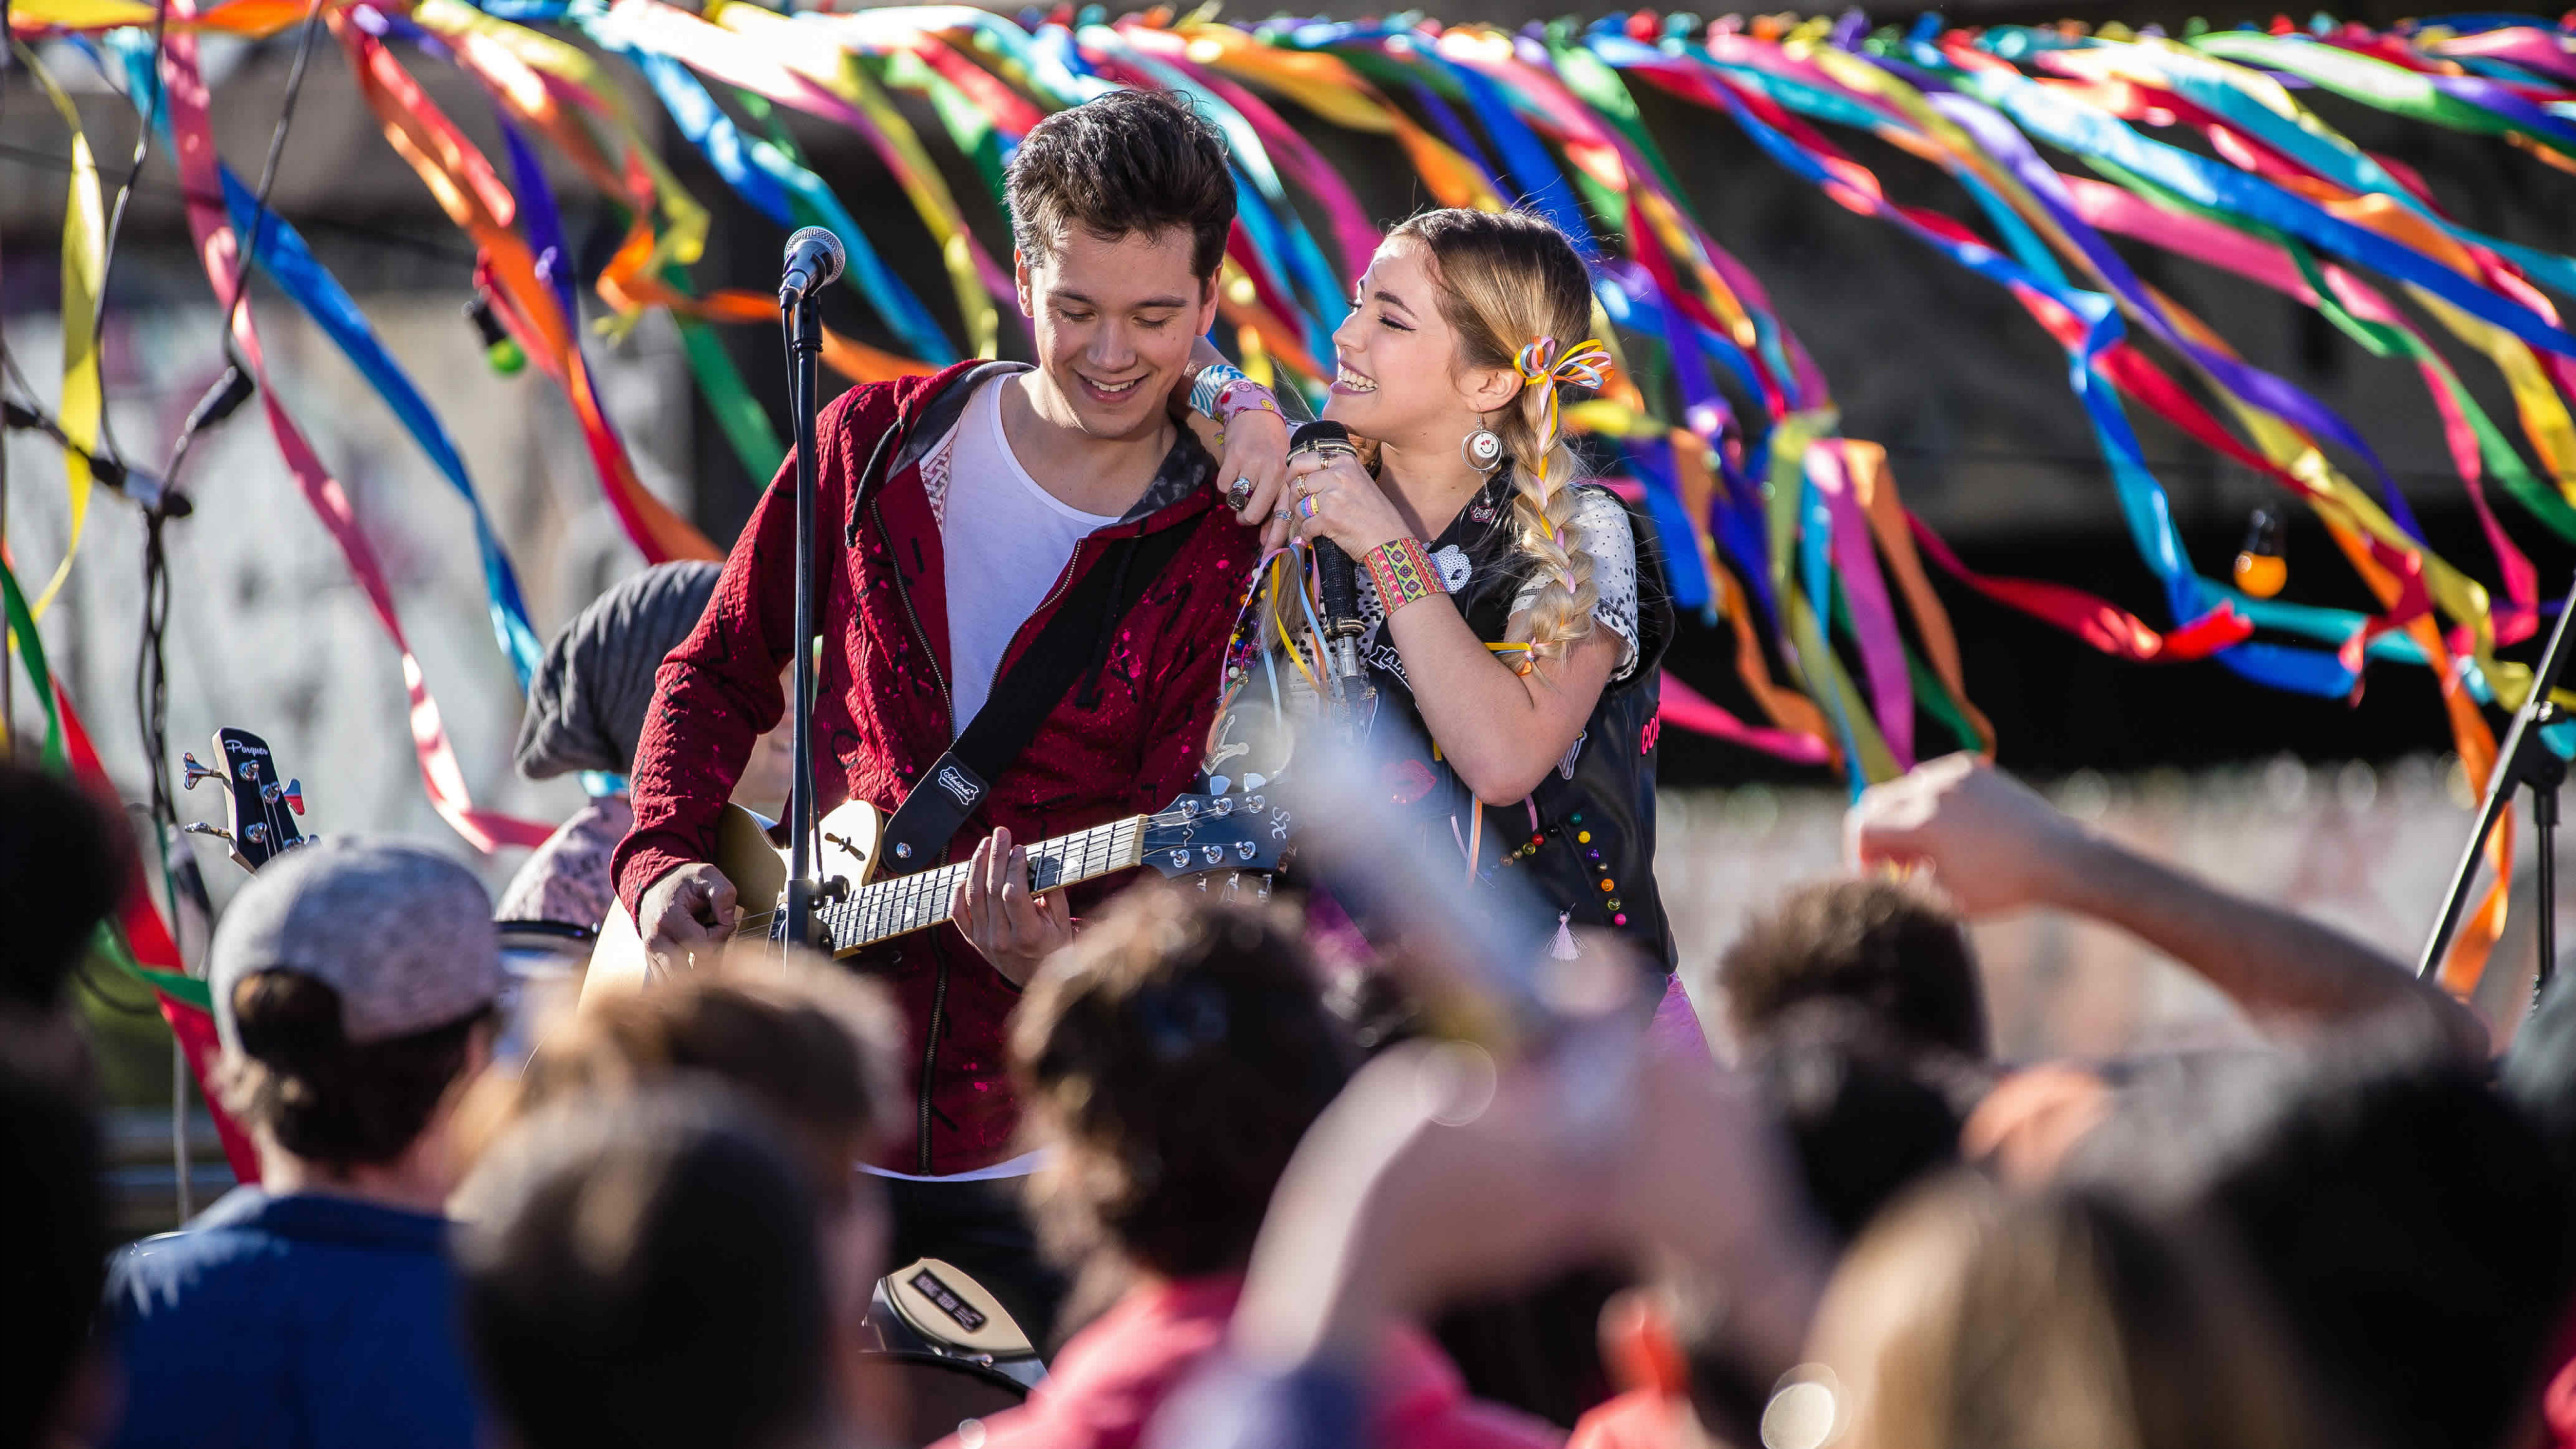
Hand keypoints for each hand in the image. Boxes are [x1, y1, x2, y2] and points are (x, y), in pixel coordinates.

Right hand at [638, 863, 739, 977]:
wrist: (655, 886)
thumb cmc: (683, 882)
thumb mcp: (707, 875)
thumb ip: (723, 893)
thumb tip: (728, 920)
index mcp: (669, 920)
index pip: (704, 947)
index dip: (721, 936)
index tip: (722, 923)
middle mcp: (656, 942)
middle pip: (690, 973)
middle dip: (711, 961)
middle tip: (717, 940)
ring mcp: (651, 955)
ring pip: (680, 982)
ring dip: (699, 972)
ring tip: (705, 948)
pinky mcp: (652, 962)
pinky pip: (670, 982)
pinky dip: (687, 977)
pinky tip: (694, 958)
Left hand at [949, 827, 1071, 987]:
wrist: (1037, 979)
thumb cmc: (1055, 947)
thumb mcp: (1062, 922)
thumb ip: (1052, 891)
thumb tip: (1038, 861)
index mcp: (1027, 936)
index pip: (1013, 894)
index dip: (1015, 868)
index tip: (1020, 848)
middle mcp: (1001, 940)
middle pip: (992, 890)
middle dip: (997, 856)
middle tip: (1001, 833)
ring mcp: (983, 941)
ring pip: (973, 896)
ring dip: (978, 865)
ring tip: (986, 844)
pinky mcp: (973, 941)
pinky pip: (958, 913)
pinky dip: (959, 891)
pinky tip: (968, 872)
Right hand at [1212, 407, 1295, 552]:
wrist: (1257, 415)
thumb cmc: (1273, 448)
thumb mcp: (1281, 474)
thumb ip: (1275, 505)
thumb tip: (1266, 539)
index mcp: (1288, 479)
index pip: (1283, 514)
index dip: (1276, 537)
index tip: (1270, 554)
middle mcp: (1274, 472)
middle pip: (1253, 513)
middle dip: (1246, 518)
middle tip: (1244, 514)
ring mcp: (1253, 464)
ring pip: (1236, 500)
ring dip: (1236, 499)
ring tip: (1242, 485)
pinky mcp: (1234, 457)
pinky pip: (1224, 486)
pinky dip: (1226, 484)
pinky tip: (1234, 472)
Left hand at [1285, 448, 1407, 560]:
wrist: (1390, 539)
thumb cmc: (1376, 514)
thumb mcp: (1358, 480)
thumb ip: (1334, 473)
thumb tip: (1302, 476)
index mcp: (1344, 461)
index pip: (1302, 460)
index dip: (1293, 474)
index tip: (1294, 484)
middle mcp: (1338, 474)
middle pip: (1297, 483)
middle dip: (1294, 498)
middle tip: (1299, 508)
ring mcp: (1333, 496)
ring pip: (1298, 505)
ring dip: (1302, 518)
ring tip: (1313, 523)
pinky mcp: (1328, 518)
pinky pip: (1305, 525)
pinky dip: (1307, 534)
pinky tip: (1315, 536)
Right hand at [1845, 753, 2093, 917]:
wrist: (2058, 858)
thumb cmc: (2002, 887)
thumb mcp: (1941, 898)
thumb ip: (1900, 883)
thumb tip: (1872, 877)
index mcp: (1923, 823)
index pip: (1862, 826)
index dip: (1857, 856)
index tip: (1872, 876)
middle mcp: (1933, 789)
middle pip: (1875, 801)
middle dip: (1875, 835)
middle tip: (1893, 864)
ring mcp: (1954, 773)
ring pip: (1903, 788)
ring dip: (1902, 817)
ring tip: (1927, 850)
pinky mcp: (1973, 768)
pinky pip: (1933, 779)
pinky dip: (1930, 802)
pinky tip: (1952, 829)